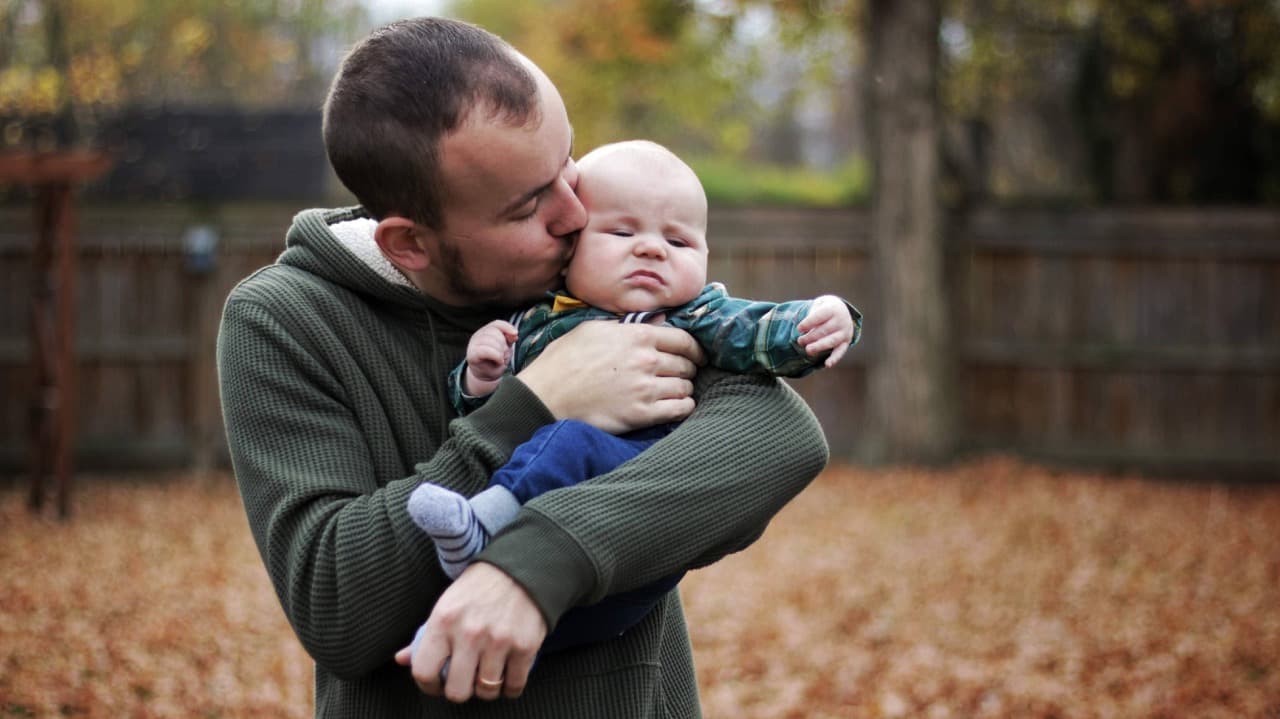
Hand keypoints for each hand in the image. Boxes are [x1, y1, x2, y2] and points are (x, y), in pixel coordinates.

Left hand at [395, 563, 546, 702]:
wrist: (522, 569)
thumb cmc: (479, 588)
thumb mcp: (446, 604)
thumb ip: (424, 635)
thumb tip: (401, 660)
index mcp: (443, 621)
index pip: (424, 671)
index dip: (429, 686)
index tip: (437, 684)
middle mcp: (469, 633)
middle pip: (457, 691)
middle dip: (460, 690)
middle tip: (465, 681)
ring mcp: (499, 641)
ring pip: (487, 691)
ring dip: (486, 688)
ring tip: (488, 674)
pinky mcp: (525, 647)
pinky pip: (514, 686)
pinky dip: (511, 687)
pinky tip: (507, 675)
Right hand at [464, 320, 517, 396]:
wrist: (486, 376)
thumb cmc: (495, 361)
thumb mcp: (505, 348)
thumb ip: (509, 339)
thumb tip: (514, 334)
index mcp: (485, 332)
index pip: (496, 324)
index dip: (506, 327)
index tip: (516, 334)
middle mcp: (478, 336)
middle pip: (494, 332)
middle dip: (504, 344)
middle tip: (504, 355)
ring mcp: (473, 344)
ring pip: (491, 341)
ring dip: (500, 352)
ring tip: (500, 359)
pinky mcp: (472, 355)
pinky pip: (485, 350)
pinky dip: (496, 356)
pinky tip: (499, 361)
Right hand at [517, 321, 704, 433]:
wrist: (545, 397)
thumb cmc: (563, 361)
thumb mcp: (593, 329)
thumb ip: (627, 326)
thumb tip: (655, 322)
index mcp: (637, 336)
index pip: (683, 339)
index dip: (694, 348)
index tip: (696, 355)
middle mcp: (647, 360)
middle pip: (687, 364)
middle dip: (688, 369)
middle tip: (682, 374)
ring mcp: (645, 389)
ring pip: (685, 387)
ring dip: (684, 389)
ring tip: (675, 391)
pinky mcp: (641, 414)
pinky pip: (679, 409)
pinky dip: (683, 407)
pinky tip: (676, 406)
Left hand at [797, 295, 855, 367]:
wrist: (840, 309)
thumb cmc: (824, 309)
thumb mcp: (818, 306)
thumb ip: (811, 316)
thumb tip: (802, 331)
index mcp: (833, 309)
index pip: (819, 316)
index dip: (808, 323)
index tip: (799, 329)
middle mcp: (841, 320)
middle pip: (824, 330)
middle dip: (810, 337)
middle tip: (800, 341)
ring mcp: (845, 331)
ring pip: (831, 341)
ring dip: (818, 347)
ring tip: (808, 350)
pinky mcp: (846, 342)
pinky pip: (841, 351)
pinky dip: (834, 358)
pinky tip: (827, 364)